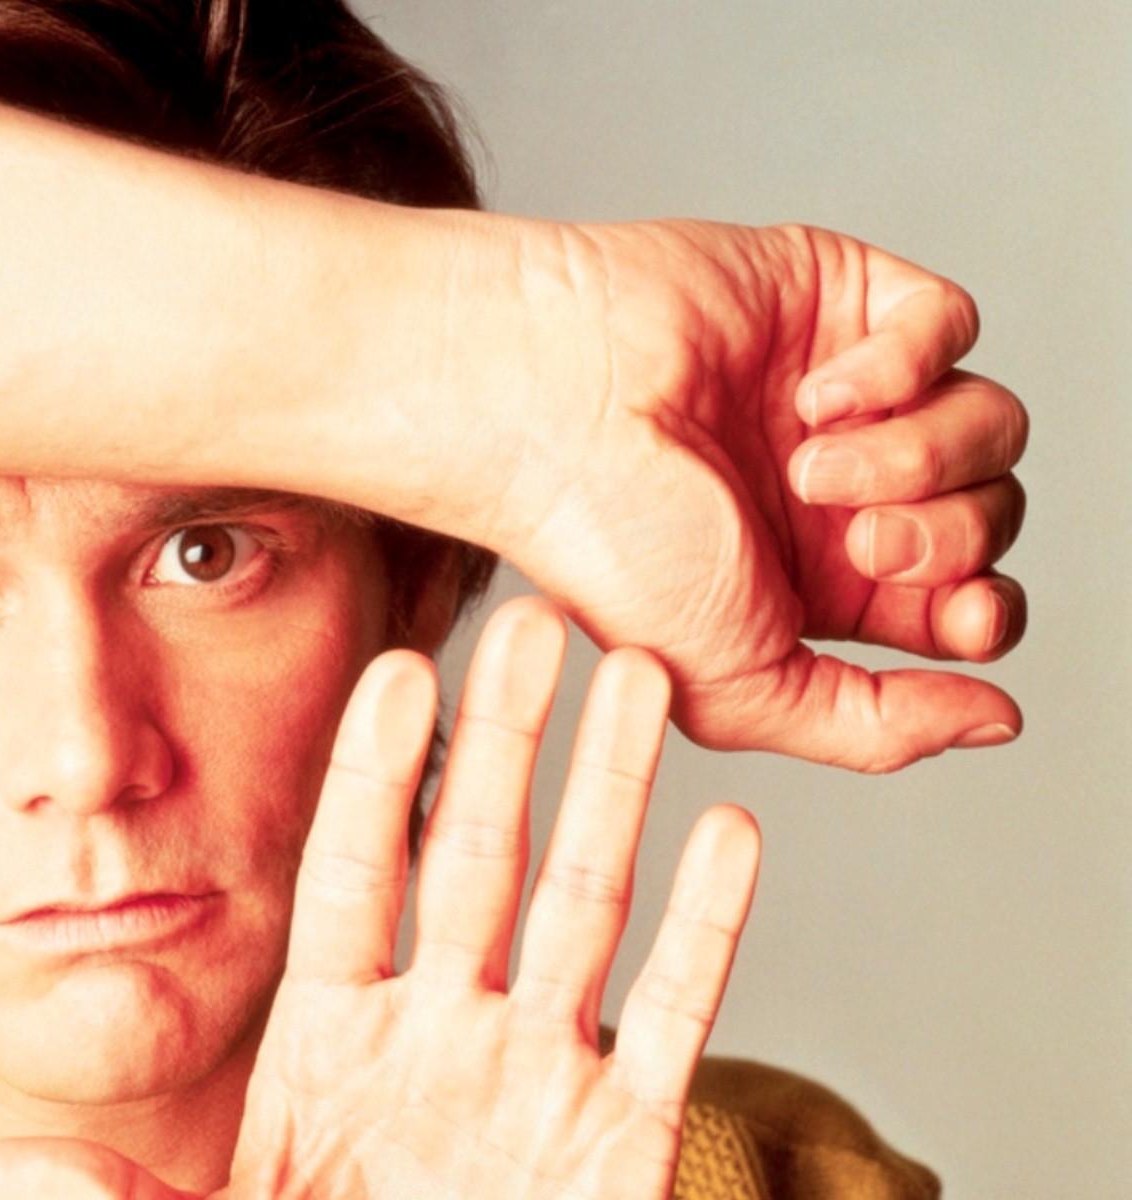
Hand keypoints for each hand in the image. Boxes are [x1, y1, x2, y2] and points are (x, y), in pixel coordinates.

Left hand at [0, 597, 761, 1198]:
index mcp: (332, 1042)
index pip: (353, 874)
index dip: (373, 773)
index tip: (395, 667)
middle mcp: (439, 1036)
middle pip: (476, 853)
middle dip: (506, 736)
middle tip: (537, 619)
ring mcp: (535, 1081)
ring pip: (581, 904)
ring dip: (612, 792)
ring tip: (638, 678)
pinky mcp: (622, 1144)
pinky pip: (672, 1016)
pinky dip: (704, 930)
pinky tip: (729, 832)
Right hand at [491, 220, 1026, 770]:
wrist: (547, 410)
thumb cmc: (605, 543)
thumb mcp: (738, 689)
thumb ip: (873, 728)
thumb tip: (997, 721)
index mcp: (816, 581)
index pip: (966, 599)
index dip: (987, 612)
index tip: (953, 615)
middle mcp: (838, 487)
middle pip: (991, 513)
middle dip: (948, 536)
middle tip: (855, 534)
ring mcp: (845, 388)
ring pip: (990, 423)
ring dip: (921, 453)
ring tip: (813, 460)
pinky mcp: (839, 297)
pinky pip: (949, 324)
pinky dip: (904, 363)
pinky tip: (814, 392)